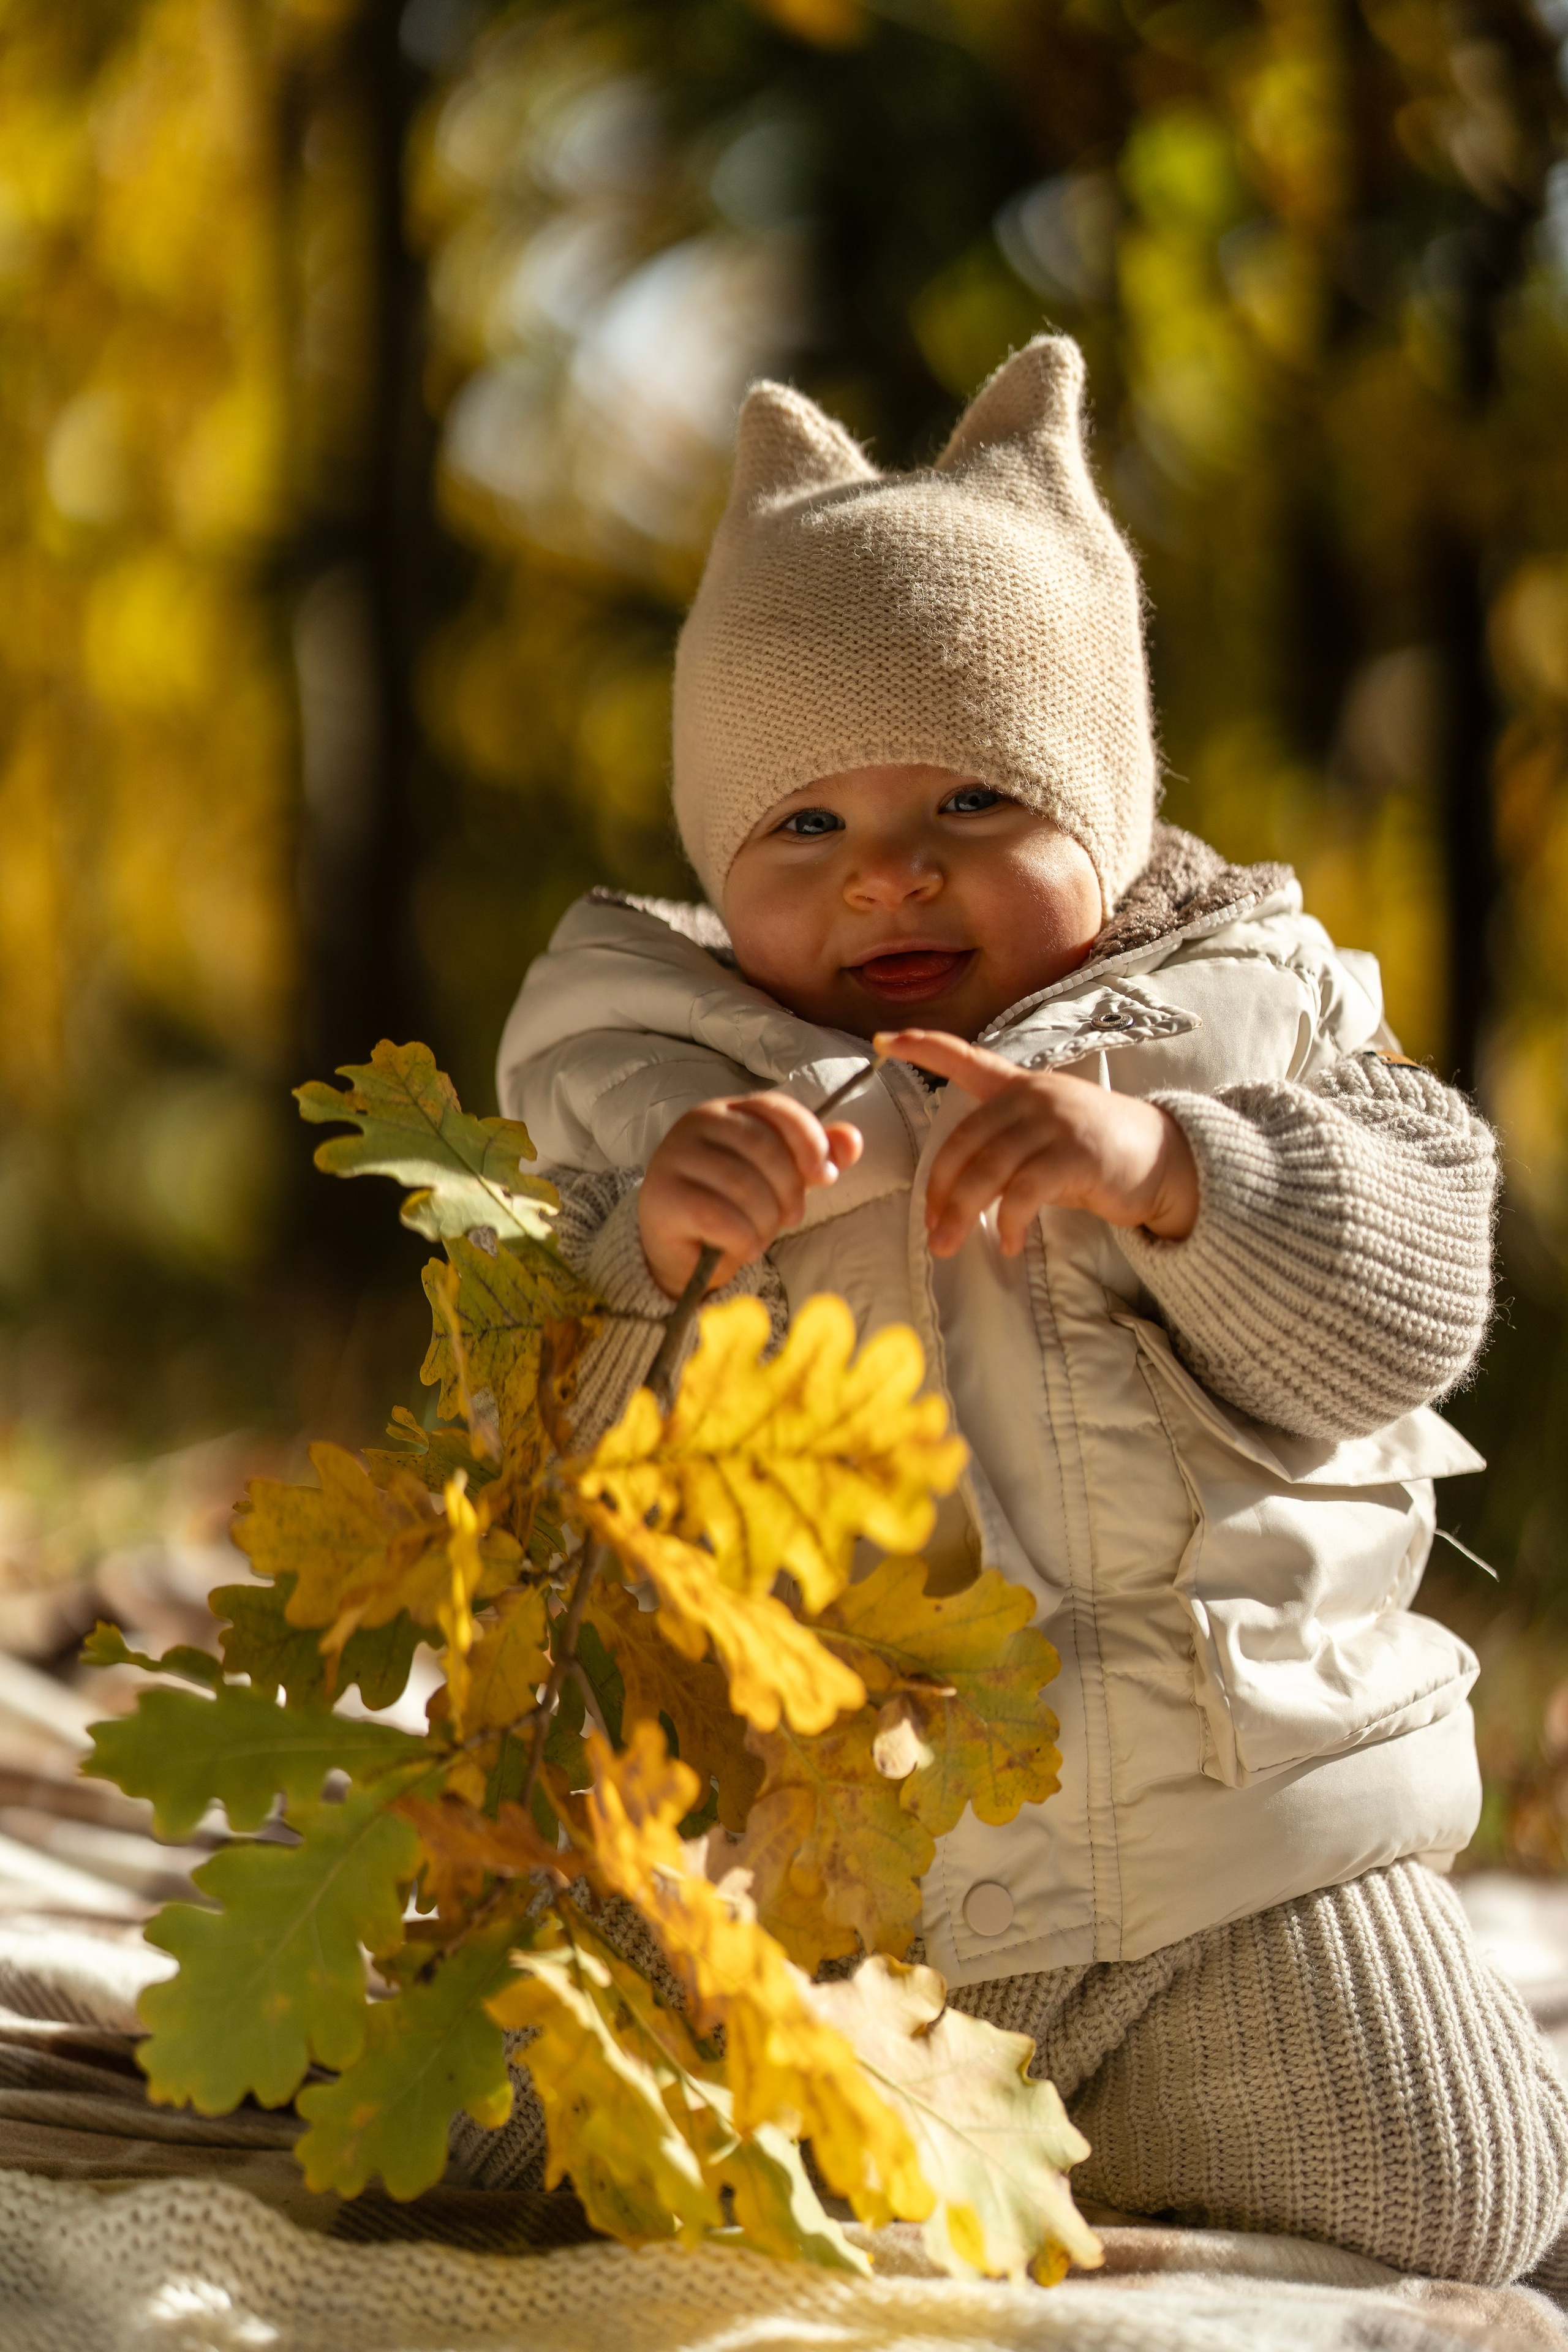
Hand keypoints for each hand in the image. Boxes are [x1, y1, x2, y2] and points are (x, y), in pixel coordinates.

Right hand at [639, 1092, 863, 1298]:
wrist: (683, 1248)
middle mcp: (697, 1123)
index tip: (826, 1176)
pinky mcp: (662, 1197)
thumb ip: (815, 1155)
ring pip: (742, 1185)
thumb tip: (851, 1140)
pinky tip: (744, 1248)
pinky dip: (743, 1239)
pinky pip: (718, 1217)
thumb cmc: (734, 1204)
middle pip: (762, 1147)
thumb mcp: (781, 1176)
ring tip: (762, 1235)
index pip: (776, 1109)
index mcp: (728, 1110)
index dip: (809, 1141)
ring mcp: (675, 1157)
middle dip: (789, 1190)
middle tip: (790, 1217)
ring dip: (766, 1221)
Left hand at [877, 1028, 1198, 1256]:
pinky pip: (1022, 1193)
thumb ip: (1004, 1147)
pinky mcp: (1074, 1155)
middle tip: (931, 1229)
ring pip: (985, 1171)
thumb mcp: (1047, 1136)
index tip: (883, 1040)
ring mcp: (1054, 1123)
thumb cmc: (1099, 1155)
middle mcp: (1033, 1097)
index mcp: (1020, 1086)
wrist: (1165, 1160)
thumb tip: (953, 1193)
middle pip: (963, 1142)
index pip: (964, 1057)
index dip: (922, 1046)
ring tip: (949, 1244)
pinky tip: (1008, 1242)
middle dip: (939, 1190)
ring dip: (960, 1214)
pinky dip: (1008, 1223)